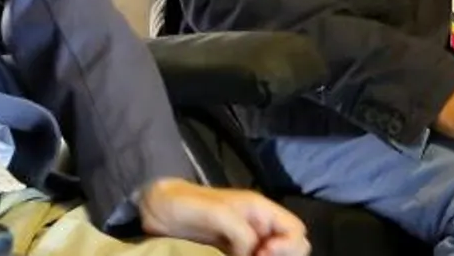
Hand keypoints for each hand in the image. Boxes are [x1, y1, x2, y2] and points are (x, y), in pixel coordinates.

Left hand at [137, 179, 308, 255]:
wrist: (156, 209)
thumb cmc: (183, 203)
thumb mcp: (215, 211)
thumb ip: (239, 230)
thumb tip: (252, 252)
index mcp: (260, 210)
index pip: (296, 230)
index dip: (287, 245)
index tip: (261, 253)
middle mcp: (259, 226)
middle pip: (294, 247)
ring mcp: (246, 242)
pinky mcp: (232, 254)